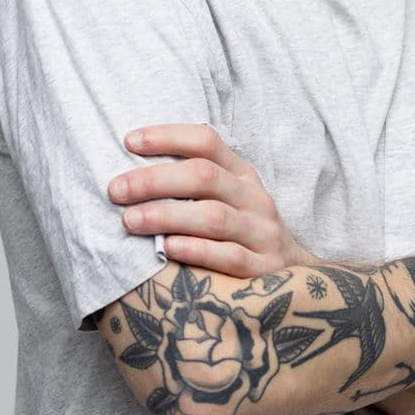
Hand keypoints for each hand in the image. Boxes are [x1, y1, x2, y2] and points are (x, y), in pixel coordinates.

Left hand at [106, 123, 313, 275]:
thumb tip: (130, 171)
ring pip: (213, 217)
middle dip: (155, 180)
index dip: (167, 136)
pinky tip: (167, 249)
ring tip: (130, 221)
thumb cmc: (243, 234)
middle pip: (204, 177)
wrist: (298, 277)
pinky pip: (229, 257)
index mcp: (242, 174)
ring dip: (167, 216)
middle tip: (116, 190)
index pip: (206, 142)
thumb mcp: (228, 199)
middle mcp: (254, 199)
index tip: (129, 141)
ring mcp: (262, 234)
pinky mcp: (264, 269)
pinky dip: (196, 250)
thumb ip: (192, 184)